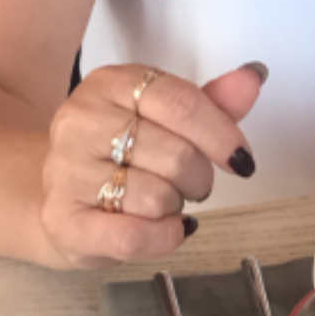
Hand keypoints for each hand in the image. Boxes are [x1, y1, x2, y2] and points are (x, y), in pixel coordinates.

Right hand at [41, 62, 266, 267]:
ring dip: (175, 206)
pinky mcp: (61, 220)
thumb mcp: (164, 118)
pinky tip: (163, 228)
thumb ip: (211, 102)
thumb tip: (253, 78)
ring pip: (159, 197)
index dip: (222, 135)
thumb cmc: (122, 154)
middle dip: (199, 178)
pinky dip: (164, 237)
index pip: (181, 103)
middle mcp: (81, 120)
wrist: (61, 196)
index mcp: (110, 83)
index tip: (241, 160)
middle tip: (188, 184)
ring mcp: (65, 170)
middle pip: (178, 154)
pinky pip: (134, 236)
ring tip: (160, 201)